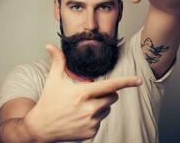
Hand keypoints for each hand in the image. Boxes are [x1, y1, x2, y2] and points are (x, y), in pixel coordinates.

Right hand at [24, 44, 141, 141]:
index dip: (126, 82)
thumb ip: (57, 61)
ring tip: (82, 107)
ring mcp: (91, 122)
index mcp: (82, 93)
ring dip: (100, 106)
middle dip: (106, 93)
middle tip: (90, 94)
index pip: (110, 86)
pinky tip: (80, 118)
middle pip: (112, 97)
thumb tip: (50, 46)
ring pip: (107, 109)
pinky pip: (101, 122)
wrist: (41, 128)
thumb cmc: (48, 102)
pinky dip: (95, 118)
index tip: (139, 80)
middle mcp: (89, 109)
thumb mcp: (53, 80)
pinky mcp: (91, 133)